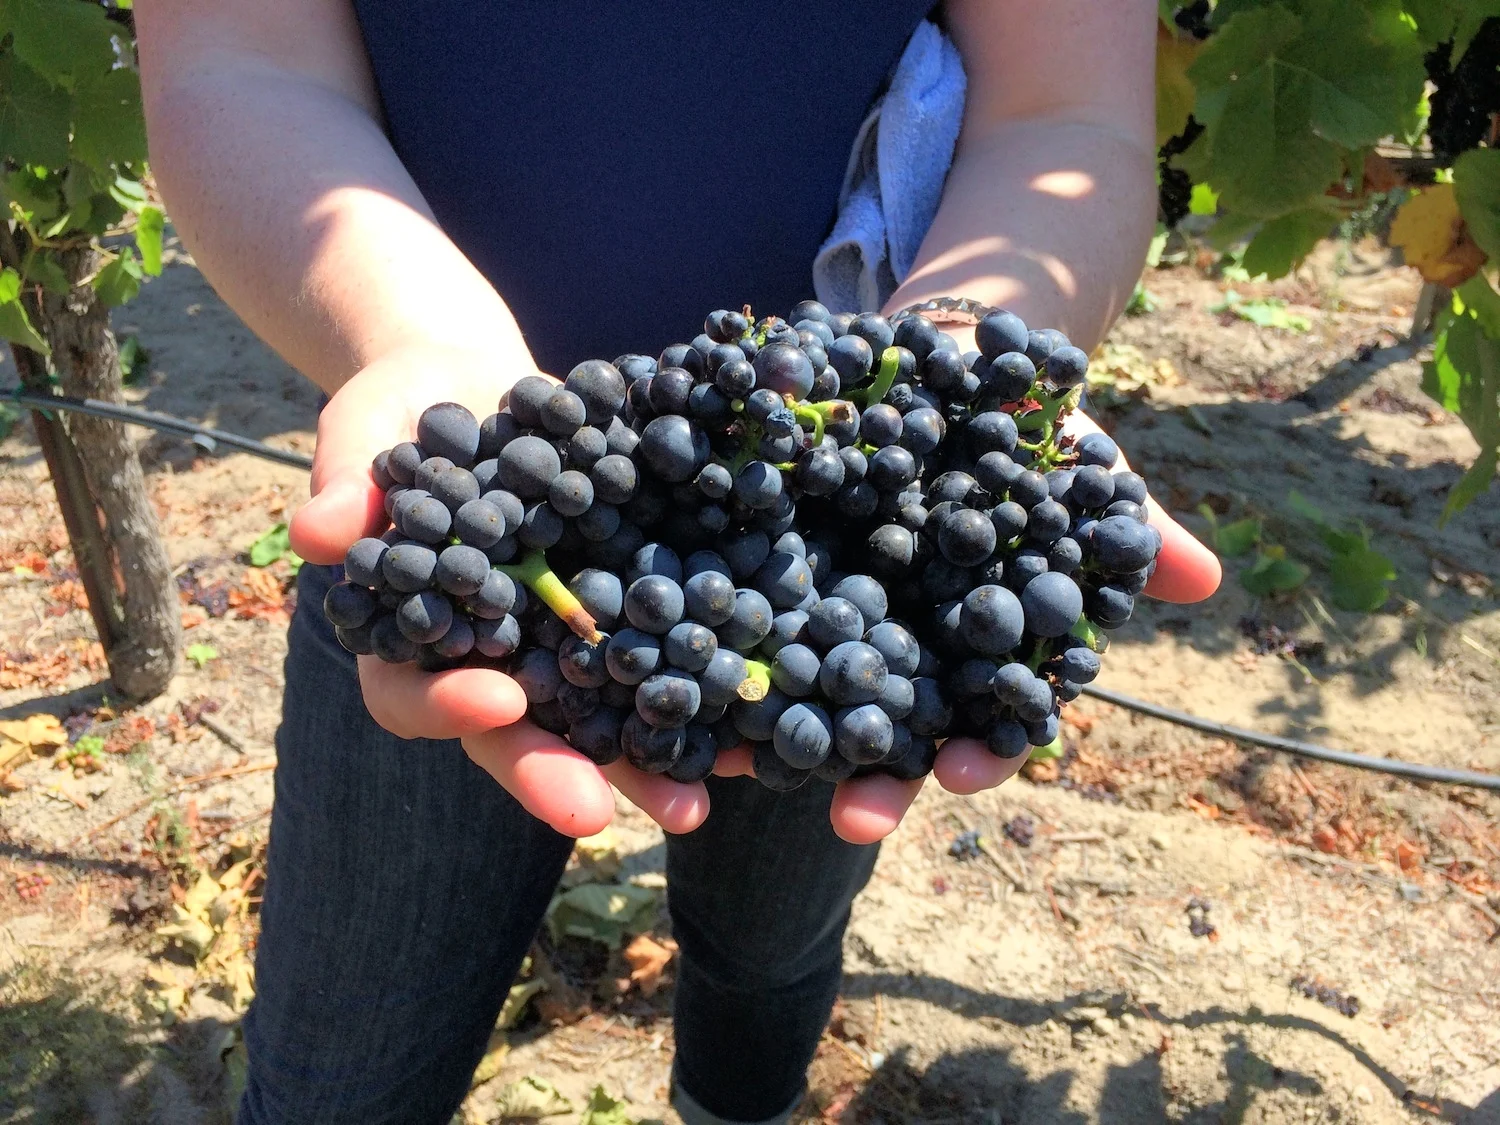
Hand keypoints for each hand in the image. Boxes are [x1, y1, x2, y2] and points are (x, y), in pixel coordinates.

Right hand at [289, 345, 712, 838]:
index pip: (409, 691)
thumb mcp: (369, 428)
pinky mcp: (622, 615)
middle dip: (552, 774)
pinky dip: (703, 695)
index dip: (446, 705)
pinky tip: (747, 726)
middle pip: (513, 733)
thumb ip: (349, 480)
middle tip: (594, 813)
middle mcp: (487, 656)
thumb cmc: (406, 410)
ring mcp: (558, 644)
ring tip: (692, 803)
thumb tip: (312, 531)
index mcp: (412, 633)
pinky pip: (660, 663)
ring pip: (595, 722)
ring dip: (643, 765)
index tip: (499, 700)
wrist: (485, 386)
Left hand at [716, 409, 1221, 844]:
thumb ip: (1126, 527)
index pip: (987, 724)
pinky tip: (670, 693)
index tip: (961, 778)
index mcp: (978, 652)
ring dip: (776, 740)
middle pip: (890, 734)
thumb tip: (1207, 579)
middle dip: (875, 781)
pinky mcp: (764, 577)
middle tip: (854, 820)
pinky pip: (729, 626)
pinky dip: (700, 657)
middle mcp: (905, 653)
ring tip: (742, 780)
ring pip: (805, 696)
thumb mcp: (1075, 467)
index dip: (978, 754)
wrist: (932, 366)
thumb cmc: (1018, 430)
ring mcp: (831, 621)